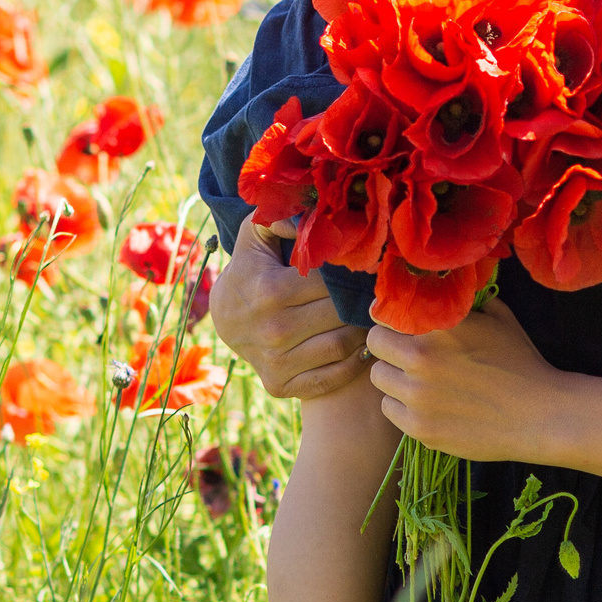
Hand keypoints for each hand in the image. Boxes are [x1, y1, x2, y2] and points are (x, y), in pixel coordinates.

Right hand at [208, 218, 369, 399]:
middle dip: (361, 302)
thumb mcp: (256, 235)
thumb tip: (312, 215)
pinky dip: (352, 363)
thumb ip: (281, 217)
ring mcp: (275, 361)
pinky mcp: (280, 385)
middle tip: (376, 293)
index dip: (353, 274)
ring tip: (369, 316)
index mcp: (269, 289)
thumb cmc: (250, 268)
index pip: (331, 282)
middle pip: (340, 314)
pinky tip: (360, 346)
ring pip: (342, 346)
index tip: (367, 269)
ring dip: (363, 331)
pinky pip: (331, 377)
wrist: (225, 317)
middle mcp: (272, 329)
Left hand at [365, 296, 574, 462]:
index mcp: (438, 325)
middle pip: (374, 343)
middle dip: (388, 346)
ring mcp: (418, 396)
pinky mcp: (421, 428)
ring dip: (394, 377)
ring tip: (418, 381)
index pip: (385, 313)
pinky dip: (403, 406)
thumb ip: (464, 302)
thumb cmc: (522, 363)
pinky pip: (390, 410)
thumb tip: (444, 288)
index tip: (398, 324)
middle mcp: (421, 358)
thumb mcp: (497, 318)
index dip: (391, 317)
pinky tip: (426, 404)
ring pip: (379, 378)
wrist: (542, 415)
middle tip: (407, 354)